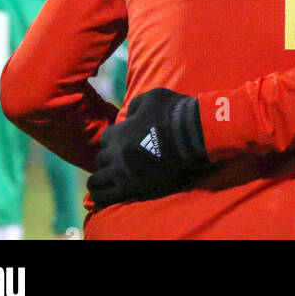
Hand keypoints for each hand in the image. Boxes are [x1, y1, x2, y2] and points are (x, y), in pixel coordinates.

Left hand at [88, 87, 209, 206]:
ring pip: (97, 181)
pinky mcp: (135, 190)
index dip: (115, 138)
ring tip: (108, 179)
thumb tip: (130, 115)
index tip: (124, 140)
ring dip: (101, 178)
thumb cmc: (176, 113)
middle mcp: (117, 155)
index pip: (106, 138)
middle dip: (110, 157)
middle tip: (121, 158)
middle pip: (102, 159)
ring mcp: (124, 174)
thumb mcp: (152, 97)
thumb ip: (135, 106)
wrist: (197, 135)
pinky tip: (103, 194)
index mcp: (120, 133)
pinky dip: (101, 197)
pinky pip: (106, 198)